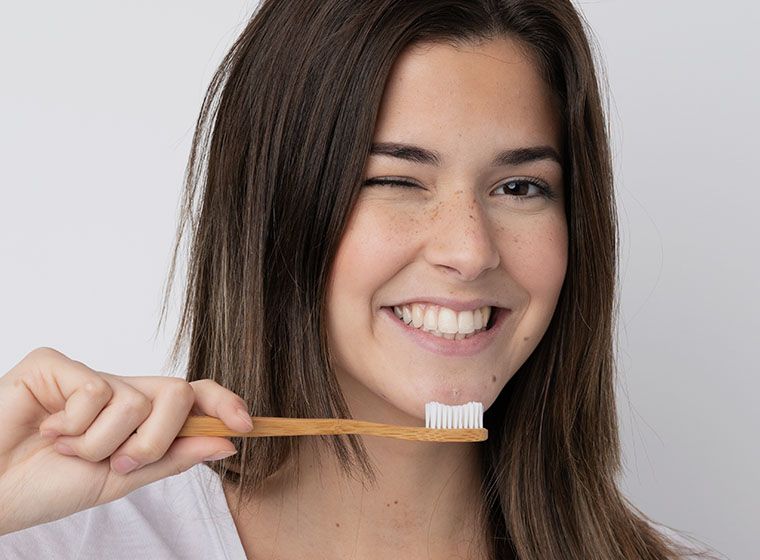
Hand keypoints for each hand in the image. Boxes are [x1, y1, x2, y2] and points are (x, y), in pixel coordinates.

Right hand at [0, 347, 252, 534]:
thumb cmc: (48, 485)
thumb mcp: (121, 478)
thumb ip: (172, 458)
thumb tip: (228, 441)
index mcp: (138, 417)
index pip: (192, 397)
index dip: (224, 402)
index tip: (247, 423)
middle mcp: (119, 391)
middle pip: (176, 394)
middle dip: (156, 440)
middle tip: (117, 461)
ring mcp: (89, 375)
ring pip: (135, 400)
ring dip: (100, 442)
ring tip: (65, 448)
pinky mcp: (56, 364)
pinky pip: (95, 389)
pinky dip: (74, 424)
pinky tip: (47, 429)